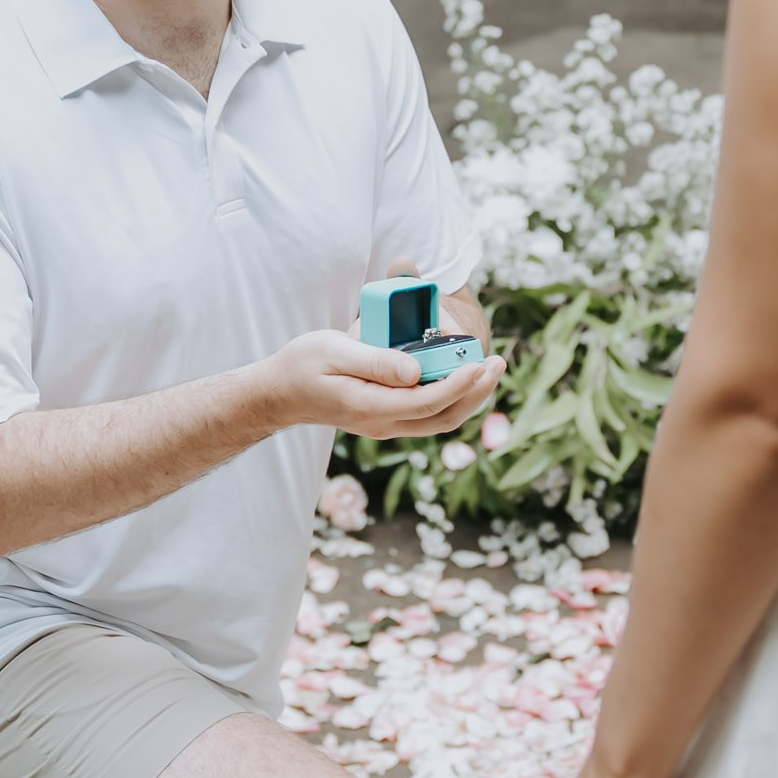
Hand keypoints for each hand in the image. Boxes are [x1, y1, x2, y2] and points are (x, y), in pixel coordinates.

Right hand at [258, 329, 504, 439]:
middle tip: (498, 363)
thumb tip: (416, 371)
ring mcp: (386, 424)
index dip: (460, 384)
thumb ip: (375, 361)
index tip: (480, 362)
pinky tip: (463, 376)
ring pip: (439, 420)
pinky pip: (428, 414)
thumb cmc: (303, 365)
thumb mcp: (334, 352)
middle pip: (443, 417)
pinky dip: (452, 397)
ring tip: (489, 369)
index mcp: (371, 407)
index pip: (428, 402)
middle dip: (476, 393)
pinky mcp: (386, 418)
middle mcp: (383, 423)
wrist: (280, 392)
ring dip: (469, 397)